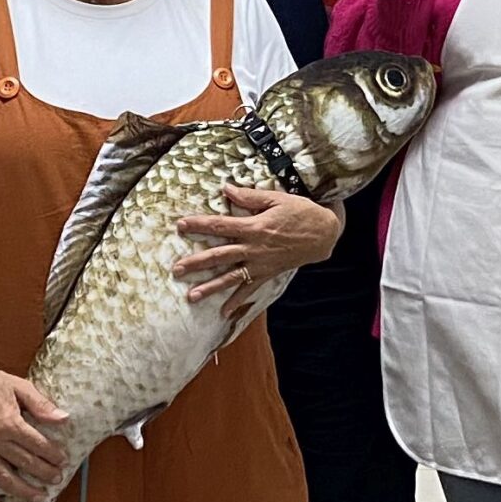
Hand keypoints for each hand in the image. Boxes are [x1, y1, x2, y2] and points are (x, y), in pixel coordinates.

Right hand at [0, 363, 68, 501]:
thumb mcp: (19, 386)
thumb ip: (41, 405)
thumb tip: (64, 419)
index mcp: (9, 423)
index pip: (37, 445)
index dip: (52, 454)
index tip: (63, 460)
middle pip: (24, 463)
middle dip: (44, 473)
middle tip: (57, 479)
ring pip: (4, 477)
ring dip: (23, 490)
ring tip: (39, 497)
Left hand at [177, 185, 340, 319]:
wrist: (324, 234)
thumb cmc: (301, 212)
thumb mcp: (277, 198)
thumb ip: (249, 197)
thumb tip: (226, 189)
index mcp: (254, 227)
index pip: (220, 226)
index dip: (199, 225)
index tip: (180, 226)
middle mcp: (254, 248)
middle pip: (220, 256)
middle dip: (197, 263)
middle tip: (176, 269)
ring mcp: (260, 264)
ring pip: (231, 277)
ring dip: (210, 287)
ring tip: (191, 296)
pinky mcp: (268, 273)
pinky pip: (250, 289)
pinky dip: (237, 301)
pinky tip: (223, 311)